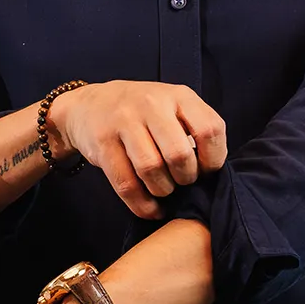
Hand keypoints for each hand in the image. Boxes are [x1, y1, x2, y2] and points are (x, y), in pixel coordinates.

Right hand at [48, 81, 229, 219]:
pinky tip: (150, 208)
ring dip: (163, 191)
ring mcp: (123, 121)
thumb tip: (213, 172)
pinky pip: (126, 184)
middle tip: (182, 181)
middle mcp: (151, 104)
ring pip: (151, 170)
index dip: (213, 160)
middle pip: (179, 155)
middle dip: (186, 179)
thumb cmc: (143, 113)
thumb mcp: (173, 106)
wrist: (90, 105)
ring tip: (164, 190)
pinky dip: (142, 205)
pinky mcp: (103, 143)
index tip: (206, 170)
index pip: (209, 130)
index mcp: (178, 95)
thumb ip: (195, 128)